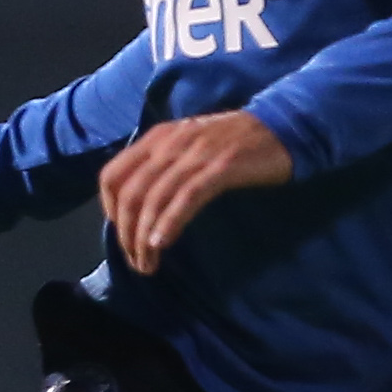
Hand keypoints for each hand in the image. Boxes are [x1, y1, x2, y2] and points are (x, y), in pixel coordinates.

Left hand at [97, 109, 289, 273]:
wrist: (284, 126)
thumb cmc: (235, 142)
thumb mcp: (188, 146)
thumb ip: (162, 167)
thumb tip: (138, 207)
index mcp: (157, 137)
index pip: (111, 175)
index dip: (108, 209)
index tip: (122, 234)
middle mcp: (170, 143)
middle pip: (130, 194)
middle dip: (126, 234)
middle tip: (135, 260)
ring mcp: (195, 153)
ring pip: (155, 199)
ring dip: (144, 238)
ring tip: (147, 265)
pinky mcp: (220, 167)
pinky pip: (186, 198)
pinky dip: (169, 223)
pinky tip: (161, 244)